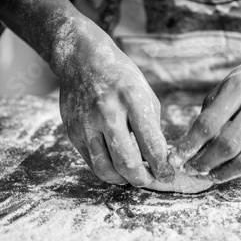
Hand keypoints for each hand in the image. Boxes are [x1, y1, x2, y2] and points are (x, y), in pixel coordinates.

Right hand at [51, 18, 173, 186]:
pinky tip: (116, 166)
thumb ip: (151, 127)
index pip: (151, 145)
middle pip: (127, 163)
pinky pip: (91, 162)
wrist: (82, 60)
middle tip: (150, 180)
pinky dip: (107, 170)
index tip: (168, 175)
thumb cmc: (121, 78)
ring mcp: (86, 124)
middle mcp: (107, 113)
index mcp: (132, 100)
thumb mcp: (144, 94)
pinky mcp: (73, 132)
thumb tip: (158, 159)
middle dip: (143, 179)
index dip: (162, 167)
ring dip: (123, 179)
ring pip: (105, 169)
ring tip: (132, 176)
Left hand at [169, 58, 240, 182]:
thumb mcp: (225, 87)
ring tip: (205, 175)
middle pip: (227, 146)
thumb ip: (208, 116)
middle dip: (203, 163)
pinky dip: (237, 170)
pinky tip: (224, 170)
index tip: (175, 158)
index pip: (208, 124)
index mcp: (239, 88)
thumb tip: (188, 149)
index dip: (189, 145)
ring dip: (221, 173)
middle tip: (189, 169)